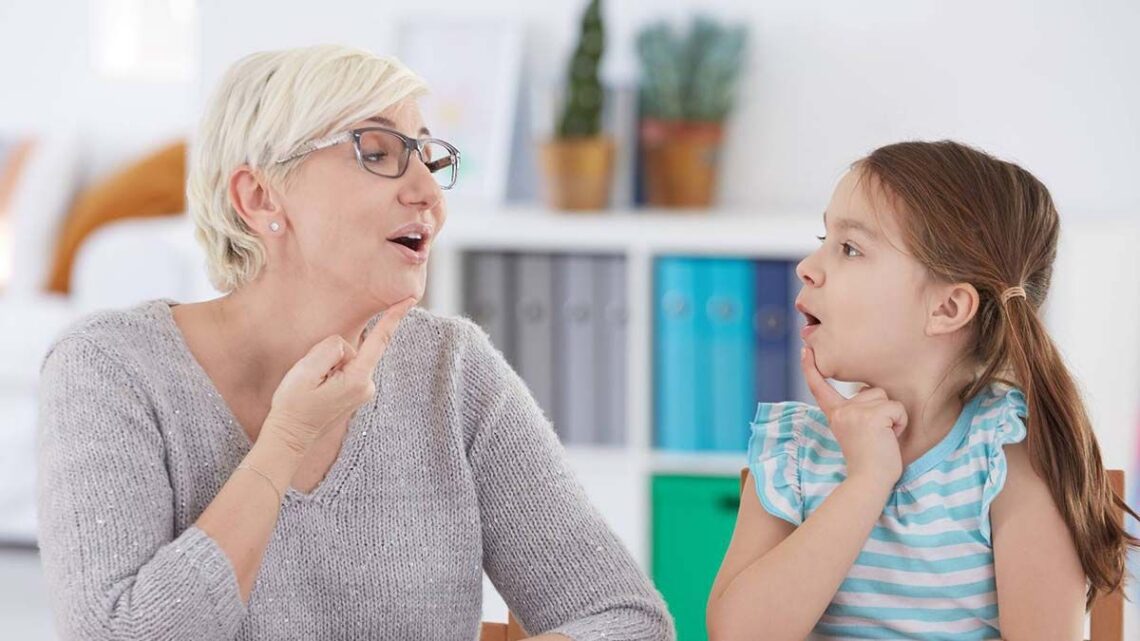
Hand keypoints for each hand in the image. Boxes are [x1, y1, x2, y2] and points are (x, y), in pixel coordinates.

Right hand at [264, 298, 416, 453]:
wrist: (290, 435)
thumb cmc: (295, 404)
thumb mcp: (306, 370)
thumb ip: (330, 348)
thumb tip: (344, 346)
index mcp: (358, 378)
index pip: (379, 341)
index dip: (393, 317)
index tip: (409, 299)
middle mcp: (367, 385)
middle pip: (352, 348)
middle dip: (330, 354)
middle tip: (311, 378)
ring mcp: (362, 390)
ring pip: (346, 357)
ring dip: (328, 365)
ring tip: (313, 387)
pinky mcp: (356, 392)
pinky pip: (343, 367)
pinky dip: (329, 371)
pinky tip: (318, 388)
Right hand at [801, 347, 906, 487]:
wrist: (869, 481)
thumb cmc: (870, 460)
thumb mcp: (856, 431)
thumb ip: (857, 411)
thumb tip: (865, 391)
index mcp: (836, 414)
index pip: (821, 388)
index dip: (811, 368)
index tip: (805, 350)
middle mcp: (842, 411)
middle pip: (873, 392)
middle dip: (883, 411)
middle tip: (876, 437)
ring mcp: (855, 413)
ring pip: (887, 399)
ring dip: (892, 418)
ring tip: (883, 437)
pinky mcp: (871, 417)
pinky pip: (897, 409)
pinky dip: (900, 424)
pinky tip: (890, 438)